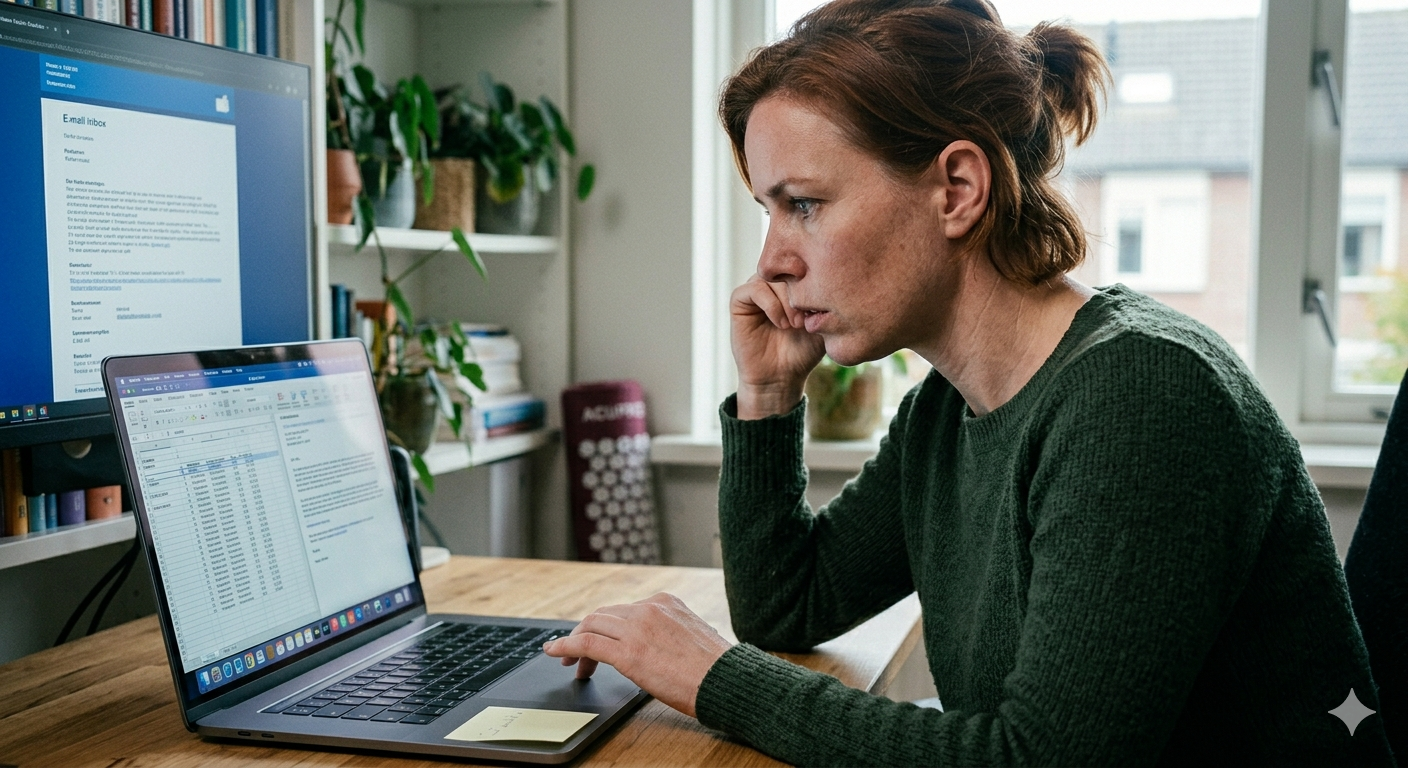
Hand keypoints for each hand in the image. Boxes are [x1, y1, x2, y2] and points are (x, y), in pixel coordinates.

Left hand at [542, 593, 732, 717]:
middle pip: (603, 614)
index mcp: (666, 601)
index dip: (606, 627)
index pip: (623, 610)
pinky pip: (585, 643)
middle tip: (578, 656)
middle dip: (586, 633)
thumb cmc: (715, 669)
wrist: (726, 681)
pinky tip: (556, 654)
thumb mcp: (691, 636)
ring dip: (575, 643)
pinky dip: (565, 647)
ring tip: (569, 662)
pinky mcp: (627, 651)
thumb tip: (654, 647)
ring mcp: (637, 627)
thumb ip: (669, 633)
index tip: (600, 643)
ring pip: (591, 625)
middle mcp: (649, 608)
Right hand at [730, 275, 825, 418]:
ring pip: (771, 277)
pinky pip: (753, 289)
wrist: (781, 377)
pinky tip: (781, 323)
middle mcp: (773, 283)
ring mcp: (756, 290)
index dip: (814, 281)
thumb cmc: (804, 352)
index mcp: (793, 284)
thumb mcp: (823, 323)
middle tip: (807, 319)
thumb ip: (825, 300)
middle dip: (800, 292)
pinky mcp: (740, 302)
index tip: (821, 308)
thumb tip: (831, 278)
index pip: (803, 265)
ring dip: (786, 300)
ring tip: (795, 324)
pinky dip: (770, 304)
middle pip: (787, 269)